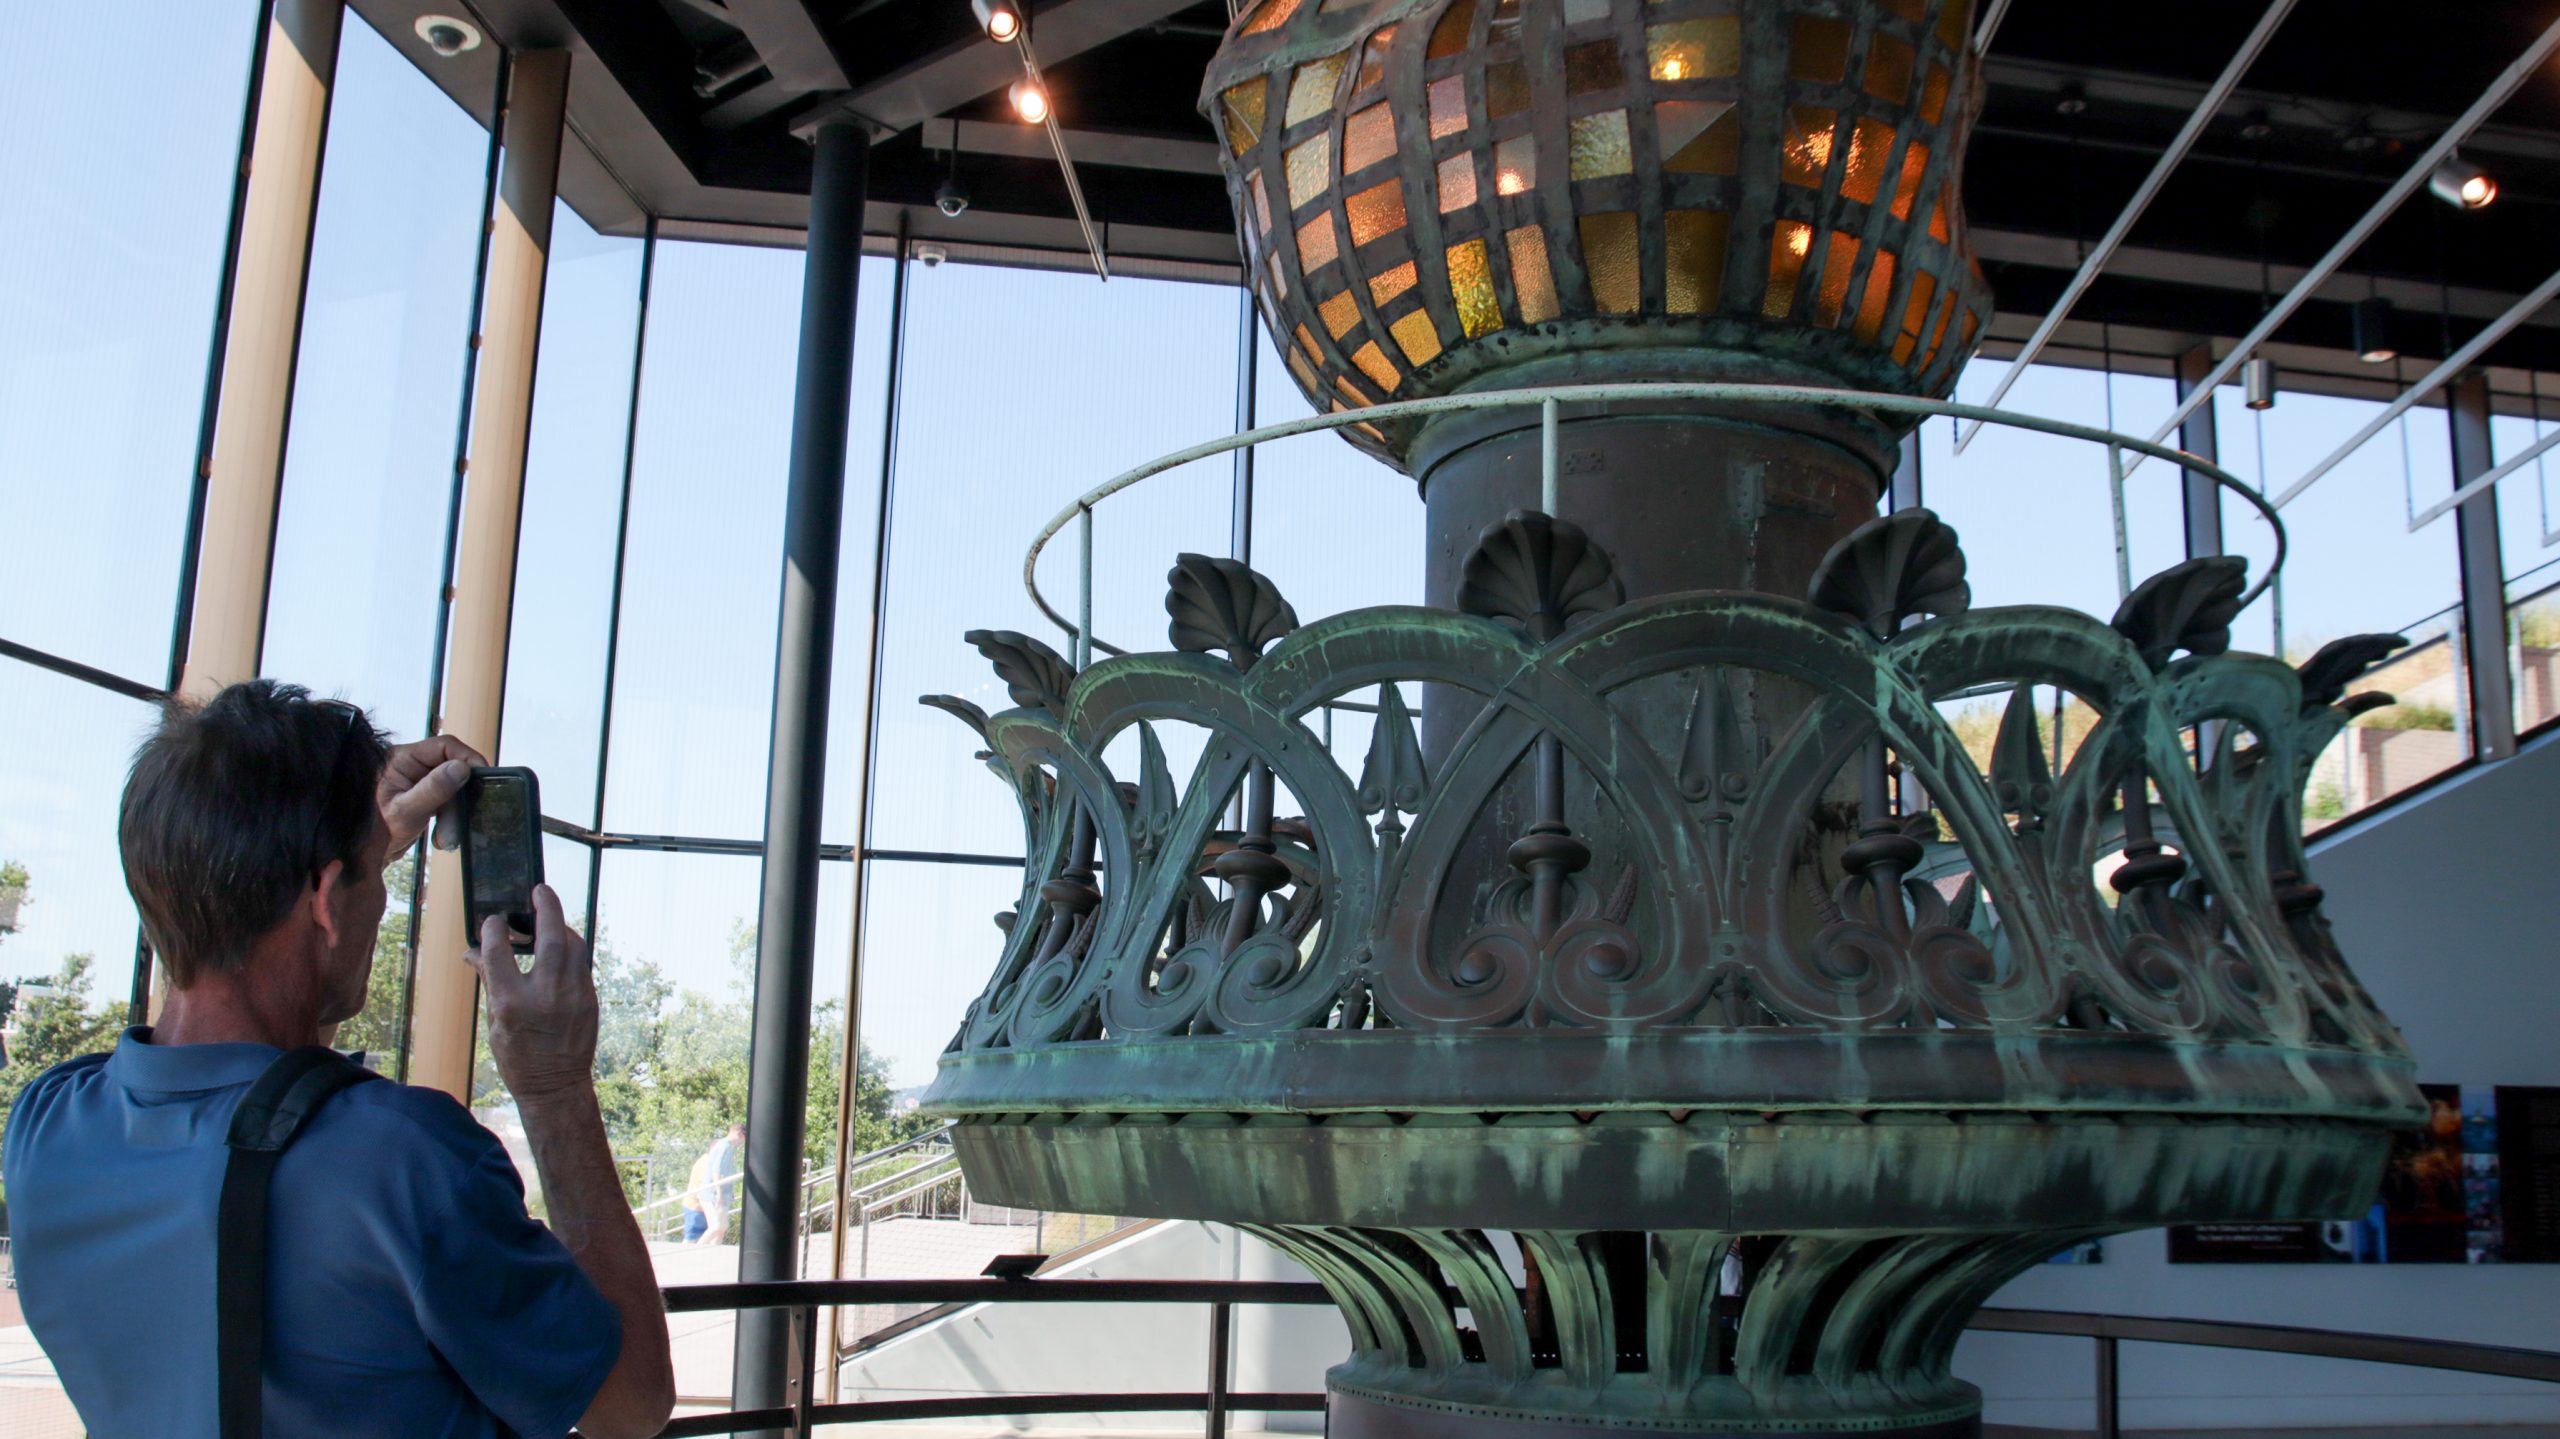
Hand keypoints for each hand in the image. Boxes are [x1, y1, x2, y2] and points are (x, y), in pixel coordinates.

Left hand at [379, 735, 486, 853]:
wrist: (362, 858)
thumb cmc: (375, 833)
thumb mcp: (406, 812)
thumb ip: (433, 789)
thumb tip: (462, 767)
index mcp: (402, 759)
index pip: (444, 746)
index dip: (467, 759)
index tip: (482, 779)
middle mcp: (411, 765)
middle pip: (452, 770)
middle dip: (458, 800)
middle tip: (457, 825)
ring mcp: (418, 781)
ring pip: (453, 789)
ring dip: (455, 815)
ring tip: (446, 839)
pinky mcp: (424, 796)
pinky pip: (448, 801)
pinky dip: (450, 820)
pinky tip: (442, 837)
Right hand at [468, 885, 597, 1102]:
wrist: (555, 1084)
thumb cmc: (518, 1055)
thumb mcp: (494, 1021)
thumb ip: (489, 980)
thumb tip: (473, 951)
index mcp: (512, 1003)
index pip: (499, 952)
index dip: (494, 931)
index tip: (494, 920)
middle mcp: (546, 995)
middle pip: (551, 937)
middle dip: (547, 907)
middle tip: (539, 890)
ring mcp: (574, 995)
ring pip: (573, 946)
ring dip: (561, 926)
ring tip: (547, 918)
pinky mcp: (590, 998)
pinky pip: (581, 962)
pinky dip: (570, 949)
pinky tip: (558, 946)